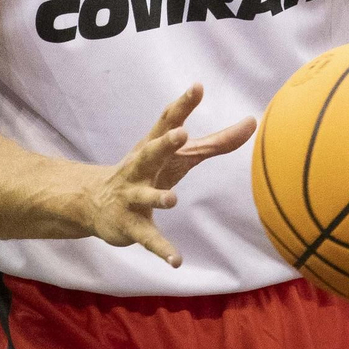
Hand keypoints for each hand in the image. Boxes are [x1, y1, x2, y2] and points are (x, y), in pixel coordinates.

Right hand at [83, 83, 256, 267]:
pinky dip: (162, 249)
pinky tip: (177, 261)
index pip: (167, 121)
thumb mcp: (179, 156)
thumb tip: (253, 122)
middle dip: (164, 143)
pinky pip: (149, 238)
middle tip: (181, 133)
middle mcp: (139, 167)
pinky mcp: (131, 225)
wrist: (95, 202)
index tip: (197, 87)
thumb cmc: (147, 173)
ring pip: (146, 196)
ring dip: (158, 197)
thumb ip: (216, 142)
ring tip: (173, 199)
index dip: (182, 105)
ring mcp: (132, 196)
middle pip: (151, 152)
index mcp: (152, 147)